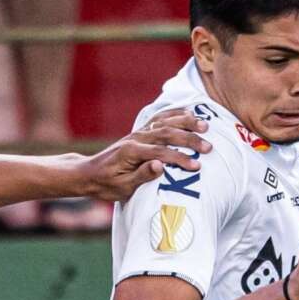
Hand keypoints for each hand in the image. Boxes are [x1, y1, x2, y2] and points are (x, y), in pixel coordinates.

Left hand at [71, 109, 212, 202]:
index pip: (160, 153)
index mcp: (131, 152)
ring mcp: (138, 132)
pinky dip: (175, 114)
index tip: (197, 166)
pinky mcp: (140, 131)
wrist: (90, 173)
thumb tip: (160, 166)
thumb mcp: (122, 187)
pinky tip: (190, 113)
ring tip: (205, 126)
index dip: (180, 159)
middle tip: (208, 146)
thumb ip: (141, 175)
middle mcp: (136, 138)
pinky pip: (160, 118)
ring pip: (165, 122)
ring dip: (186, 122)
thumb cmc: (106, 184)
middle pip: (167, 133)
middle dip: (189, 139)